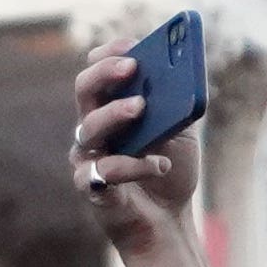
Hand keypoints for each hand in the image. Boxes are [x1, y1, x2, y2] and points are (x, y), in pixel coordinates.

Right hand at [75, 41, 217, 266]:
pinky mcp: (91, 187)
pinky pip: (104, 169)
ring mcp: (88, 156)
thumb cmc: (169, 171)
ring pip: (88, 126)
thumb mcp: (180, 131)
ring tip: (141, 108)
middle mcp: (93, 127)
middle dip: (105, 73)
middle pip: (84, 89)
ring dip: (115, 113)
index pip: (99, 70)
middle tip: (131, 67)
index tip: (133, 44)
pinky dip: (134, 165)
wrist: (168, 221)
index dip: (111, 53)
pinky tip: (159, 166)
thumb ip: (176, 103)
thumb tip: (183, 70)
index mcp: (111, 107)